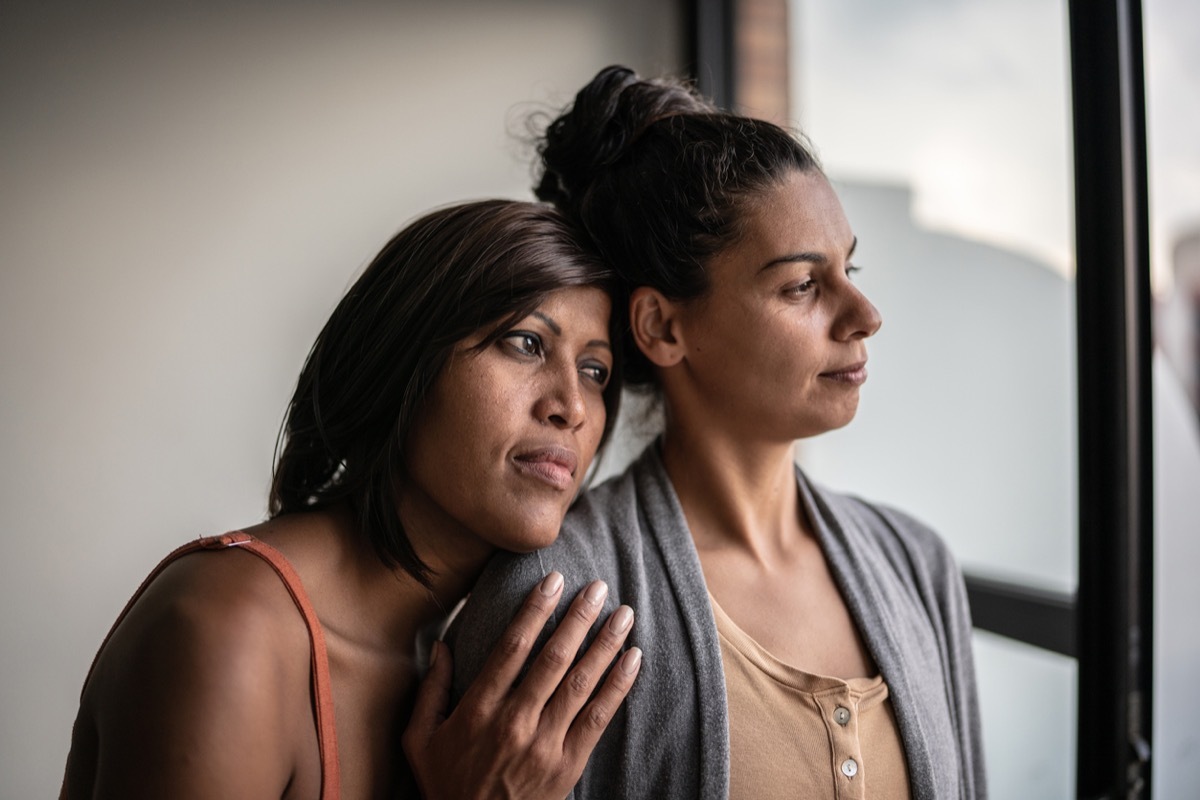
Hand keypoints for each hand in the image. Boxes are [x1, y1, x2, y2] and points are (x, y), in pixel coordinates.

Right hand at [402, 573, 640, 799]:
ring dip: (605, 644)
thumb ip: (430, 691)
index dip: (535, 611)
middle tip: (598, 587)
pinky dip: (618, 686)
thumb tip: (441, 645)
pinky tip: (633, 658)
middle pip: (553, 659)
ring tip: (625, 614)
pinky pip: (597, 718)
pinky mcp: (568, 764)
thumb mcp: (421, 740)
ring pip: (580, 683)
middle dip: (578, 618)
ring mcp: (544, 744)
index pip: (512, 648)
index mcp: (478, 710)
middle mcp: (514, 722)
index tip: (552, 581)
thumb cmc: (447, 785)